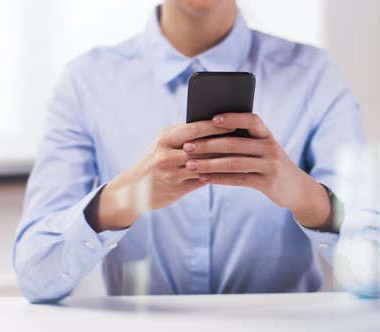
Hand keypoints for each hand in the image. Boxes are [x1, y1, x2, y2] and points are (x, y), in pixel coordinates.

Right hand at [86, 121, 233, 231]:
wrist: (133, 190)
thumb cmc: (155, 161)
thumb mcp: (164, 144)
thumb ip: (184, 135)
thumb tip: (215, 125)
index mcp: (164, 139)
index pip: (193, 129)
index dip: (215, 125)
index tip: (234, 121)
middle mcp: (165, 155)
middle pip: (201, 148)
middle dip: (225, 143)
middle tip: (246, 139)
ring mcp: (170, 174)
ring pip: (204, 165)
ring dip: (225, 161)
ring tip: (244, 156)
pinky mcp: (176, 189)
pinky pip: (202, 181)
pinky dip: (218, 176)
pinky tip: (232, 173)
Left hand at [182, 113, 331, 228]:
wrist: (296, 188)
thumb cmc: (270, 164)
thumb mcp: (263, 148)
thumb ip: (244, 140)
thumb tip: (208, 132)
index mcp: (268, 134)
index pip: (252, 120)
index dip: (232, 118)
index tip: (211, 118)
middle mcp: (271, 147)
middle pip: (235, 143)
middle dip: (208, 144)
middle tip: (187, 146)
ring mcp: (270, 165)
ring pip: (234, 163)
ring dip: (209, 163)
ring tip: (190, 164)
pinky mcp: (268, 183)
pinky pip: (239, 179)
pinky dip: (219, 178)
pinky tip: (203, 178)